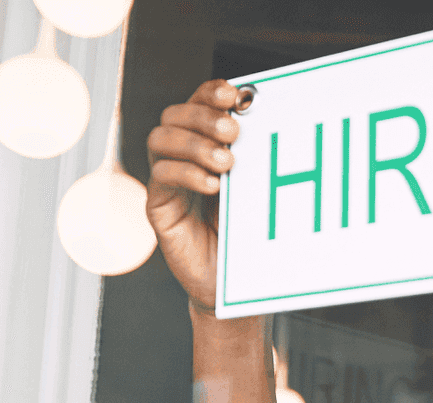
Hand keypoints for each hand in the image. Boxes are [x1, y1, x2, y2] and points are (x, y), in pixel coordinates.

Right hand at [146, 79, 241, 312]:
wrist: (234, 280)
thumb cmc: (246, 231)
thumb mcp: (255, 187)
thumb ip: (256, 156)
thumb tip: (273, 118)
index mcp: (205, 145)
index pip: (198, 104)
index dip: (210, 92)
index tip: (234, 95)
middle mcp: (181, 158)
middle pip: (173, 115)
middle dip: (203, 116)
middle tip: (233, 132)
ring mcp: (166, 181)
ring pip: (160, 139)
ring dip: (194, 143)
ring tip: (226, 162)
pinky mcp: (159, 207)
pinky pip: (160, 177)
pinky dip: (186, 174)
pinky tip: (212, 184)